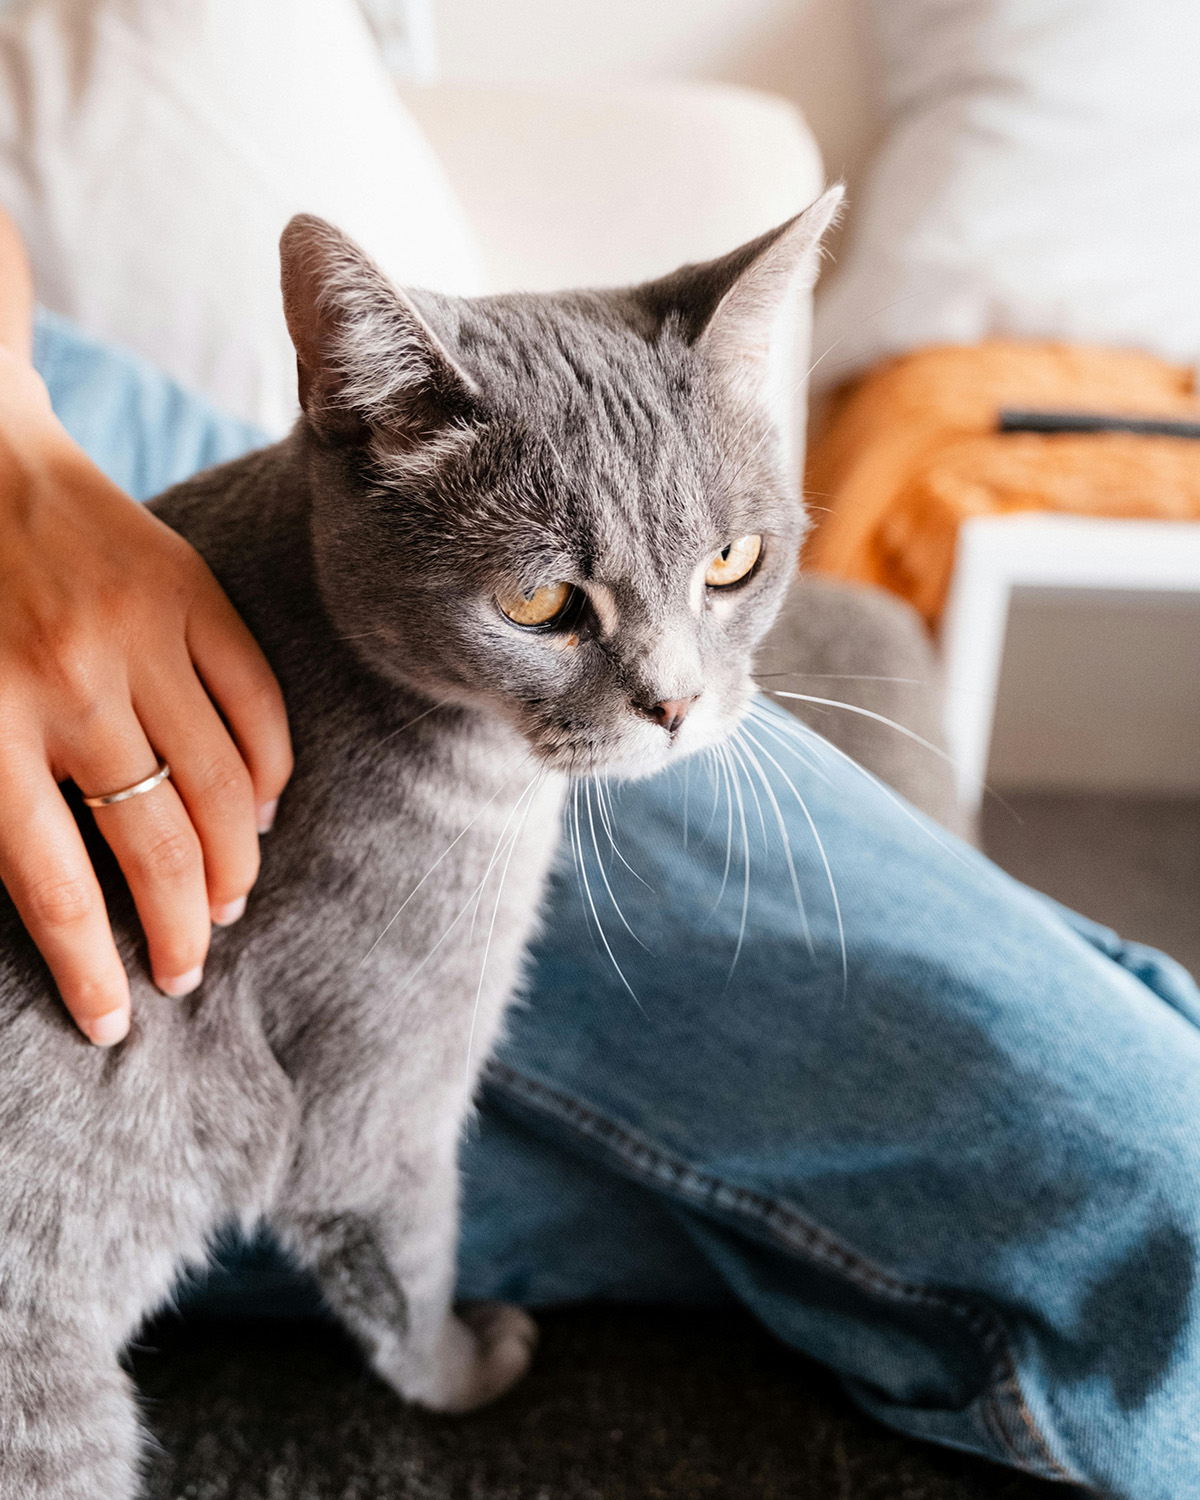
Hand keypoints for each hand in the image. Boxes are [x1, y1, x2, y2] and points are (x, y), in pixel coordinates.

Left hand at [0, 348, 291, 1043]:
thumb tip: (54, 890)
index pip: (55, 889)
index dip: (92, 972)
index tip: (120, 1023)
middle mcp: (69, 687)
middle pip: (156, 847)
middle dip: (181, 930)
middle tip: (189, 970)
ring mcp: (143, 635)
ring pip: (222, 786)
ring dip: (236, 863)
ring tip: (231, 904)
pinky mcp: (191, 592)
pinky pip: (257, 704)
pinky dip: (271, 769)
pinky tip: (263, 810)